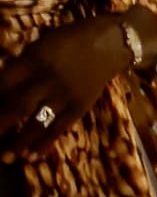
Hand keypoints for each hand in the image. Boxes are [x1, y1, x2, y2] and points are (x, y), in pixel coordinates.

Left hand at [0, 16, 130, 158]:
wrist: (106, 45)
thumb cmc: (68, 40)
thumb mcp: (41, 45)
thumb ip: (24, 64)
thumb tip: (6, 86)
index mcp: (33, 60)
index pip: (6, 82)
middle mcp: (46, 80)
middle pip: (18, 105)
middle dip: (2, 122)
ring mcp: (63, 96)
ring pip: (37, 122)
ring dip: (21, 140)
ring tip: (8, 156)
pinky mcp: (78, 108)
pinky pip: (59, 128)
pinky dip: (45, 143)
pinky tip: (33, 155)